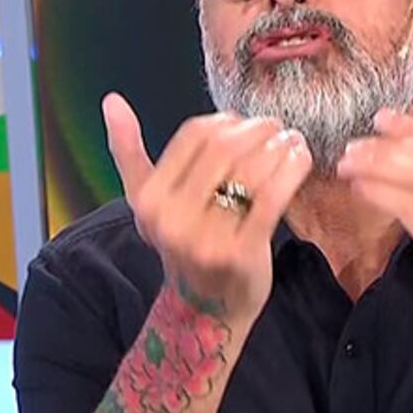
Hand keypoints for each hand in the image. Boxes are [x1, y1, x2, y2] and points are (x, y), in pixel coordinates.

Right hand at [102, 93, 313, 327]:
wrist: (206, 311)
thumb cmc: (185, 246)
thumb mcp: (148, 203)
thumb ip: (128, 153)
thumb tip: (112, 101)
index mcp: (149, 199)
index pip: (195, 134)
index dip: (227, 121)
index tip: (245, 124)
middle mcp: (172, 219)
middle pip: (225, 147)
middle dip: (258, 129)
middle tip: (277, 127)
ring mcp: (206, 238)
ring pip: (252, 168)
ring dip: (279, 146)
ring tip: (291, 141)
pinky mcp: (243, 252)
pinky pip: (273, 195)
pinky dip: (292, 169)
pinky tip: (300, 159)